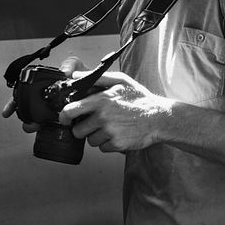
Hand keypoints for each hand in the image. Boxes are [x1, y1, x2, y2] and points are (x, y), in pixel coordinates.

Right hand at [1, 56, 91, 132]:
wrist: (105, 92)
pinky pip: (54, 129)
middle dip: (24, 117)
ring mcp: (57, 111)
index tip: (9, 111)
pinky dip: (48, 132)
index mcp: (48, 87)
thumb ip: (71, 65)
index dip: (15, 102)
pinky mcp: (67, 122)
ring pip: (38, 120)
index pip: (25, 94)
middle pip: (28, 110)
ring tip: (34, 127)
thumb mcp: (79, 67)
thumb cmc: (90, 78)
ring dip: (33, 124)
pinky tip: (47, 132)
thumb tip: (65, 72)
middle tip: (27, 123)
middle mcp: (49, 100)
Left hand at [61, 71, 176, 152]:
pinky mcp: (117, 144)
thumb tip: (76, 76)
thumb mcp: (121, 81)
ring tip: (111, 128)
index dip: (64, 116)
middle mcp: (103, 116)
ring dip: (97, 137)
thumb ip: (97, 78)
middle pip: (77, 130)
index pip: (70, 110)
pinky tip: (119, 134)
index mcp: (101, 100)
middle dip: (82, 129)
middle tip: (93, 124)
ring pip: (90, 141)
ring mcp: (110, 132)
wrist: (160, 118)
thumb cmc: (140, 99)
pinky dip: (108, 144)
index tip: (66, 119)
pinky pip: (103, 148)